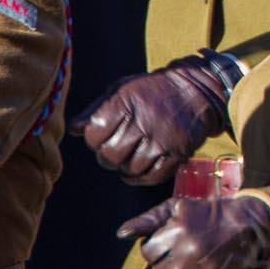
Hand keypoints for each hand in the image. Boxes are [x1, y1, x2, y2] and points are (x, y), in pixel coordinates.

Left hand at [70, 52, 236, 184]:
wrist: (196, 91)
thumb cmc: (152, 91)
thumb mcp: (122, 89)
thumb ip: (95, 109)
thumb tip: (72, 130)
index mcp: (126, 103)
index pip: (94, 134)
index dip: (93, 139)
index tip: (102, 136)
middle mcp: (144, 121)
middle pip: (111, 155)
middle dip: (106, 157)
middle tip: (112, 152)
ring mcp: (163, 138)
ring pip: (131, 168)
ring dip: (124, 169)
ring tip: (127, 160)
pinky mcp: (178, 152)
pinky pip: (153, 176)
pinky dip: (140, 179)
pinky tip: (136, 172)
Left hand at [118, 195, 269, 268]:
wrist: (250, 225)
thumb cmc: (209, 215)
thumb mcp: (178, 209)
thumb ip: (148, 220)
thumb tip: (121, 234)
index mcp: (176, 234)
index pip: (148, 253)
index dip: (158, 247)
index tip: (172, 241)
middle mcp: (187, 257)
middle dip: (170, 263)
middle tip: (186, 251)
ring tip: (198, 262)